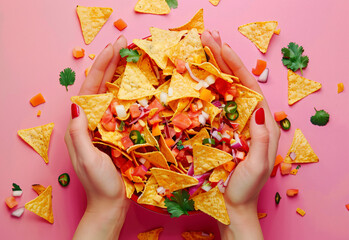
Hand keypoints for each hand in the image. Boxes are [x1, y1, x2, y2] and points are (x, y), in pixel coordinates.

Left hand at [65, 36, 129, 239]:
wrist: (111, 205)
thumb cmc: (99, 185)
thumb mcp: (86, 159)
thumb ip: (80, 133)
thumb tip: (76, 105)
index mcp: (82, 125)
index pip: (90, 89)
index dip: (101, 67)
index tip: (113, 48)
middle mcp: (92, 122)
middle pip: (100, 86)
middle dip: (110, 63)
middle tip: (123, 43)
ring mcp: (106, 127)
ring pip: (112, 94)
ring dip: (120, 74)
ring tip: (130, 56)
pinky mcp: (119, 133)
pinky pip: (123, 108)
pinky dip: (130, 93)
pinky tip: (138, 84)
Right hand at [201, 30, 280, 239]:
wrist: (232, 205)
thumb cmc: (246, 188)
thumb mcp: (258, 165)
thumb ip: (262, 139)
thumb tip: (259, 111)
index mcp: (261, 121)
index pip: (248, 85)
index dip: (235, 65)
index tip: (221, 47)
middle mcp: (246, 116)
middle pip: (234, 80)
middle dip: (221, 57)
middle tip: (206, 37)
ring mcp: (230, 120)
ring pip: (221, 87)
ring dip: (211, 66)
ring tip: (200, 47)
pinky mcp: (216, 127)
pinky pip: (210, 103)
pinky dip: (201, 87)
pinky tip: (193, 75)